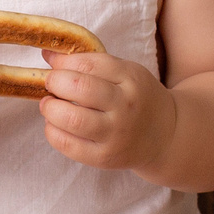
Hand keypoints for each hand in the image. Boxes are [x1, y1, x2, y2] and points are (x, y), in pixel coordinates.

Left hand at [36, 51, 178, 171]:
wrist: (166, 136)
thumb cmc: (138, 99)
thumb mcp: (126, 73)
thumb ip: (91, 63)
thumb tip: (48, 55)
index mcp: (131, 79)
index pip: (88, 64)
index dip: (63, 62)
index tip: (53, 64)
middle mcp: (125, 106)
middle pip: (79, 88)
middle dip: (54, 82)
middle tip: (50, 84)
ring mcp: (116, 134)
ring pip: (72, 119)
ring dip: (50, 109)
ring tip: (50, 105)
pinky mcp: (105, 158)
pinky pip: (68, 144)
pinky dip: (52, 132)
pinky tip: (55, 125)